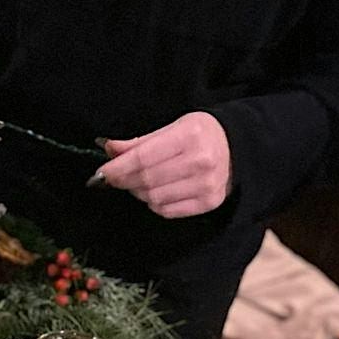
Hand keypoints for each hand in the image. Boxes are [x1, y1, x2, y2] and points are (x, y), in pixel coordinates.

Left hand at [98, 111, 231, 217]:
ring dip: (139, 192)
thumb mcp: (172, 128)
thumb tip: (108, 148)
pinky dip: (154, 203)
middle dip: (124, 181)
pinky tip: (158, 191)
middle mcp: (200, 162)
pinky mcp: (208, 203)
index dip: (117, 168)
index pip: (143, 158)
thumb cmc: (200, 135)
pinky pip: (166, 210)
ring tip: (141, 181)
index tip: (101, 173)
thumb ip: (139, 142)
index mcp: (190, 136)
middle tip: (115, 178)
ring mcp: (206, 185)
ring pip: (153, 198)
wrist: (238, 148)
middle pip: (146, 180)